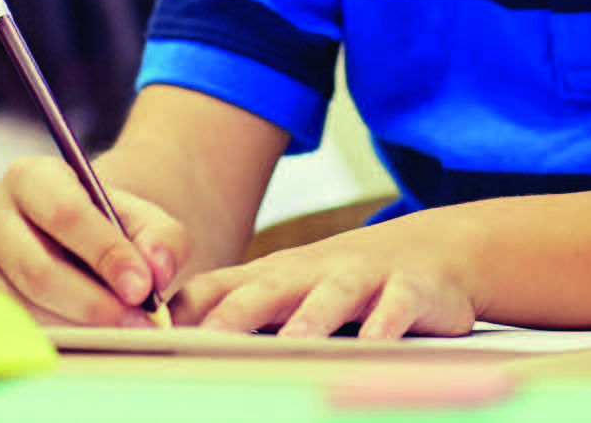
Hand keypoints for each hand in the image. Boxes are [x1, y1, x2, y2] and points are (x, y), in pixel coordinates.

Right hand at [0, 156, 186, 326]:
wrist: (75, 240)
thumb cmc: (108, 226)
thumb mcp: (143, 219)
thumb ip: (162, 239)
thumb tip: (156, 271)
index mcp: (29, 176)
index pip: (65, 216)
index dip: (105, 254)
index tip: (142, 287)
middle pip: (39, 270)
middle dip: (94, 302)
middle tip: (138, 321)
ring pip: (26, 307)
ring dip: (79, 325)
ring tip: (121, 328)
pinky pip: (15, 328)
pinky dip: (59, 335)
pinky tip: (90, 333)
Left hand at [175, 213, 476, 338]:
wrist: (433, 249)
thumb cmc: (342, 281)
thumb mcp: (287, 291)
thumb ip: (234, 311)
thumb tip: (166, 340)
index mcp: (274, 277)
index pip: (219, 289)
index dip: (188, 313)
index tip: (157, 339)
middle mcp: (312, 272)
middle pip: (269, 289)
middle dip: (239, 313)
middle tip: (212, 338)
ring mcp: (361, 277)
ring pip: (334, 295)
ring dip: (314, 316)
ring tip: (295, 341)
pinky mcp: (409, 288)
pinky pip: (398, 303)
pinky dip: (387, 320)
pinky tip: (376, 340)